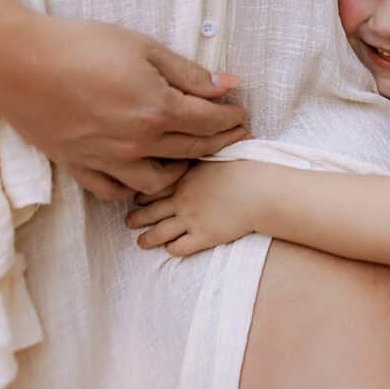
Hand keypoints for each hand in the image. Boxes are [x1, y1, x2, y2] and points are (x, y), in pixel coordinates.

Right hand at [0, 16, 248, 199]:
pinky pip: (115, 190)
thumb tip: (228, 84)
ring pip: (159, 180)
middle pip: (193, 150)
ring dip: (182, 170)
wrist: (14, 62)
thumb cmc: (79, 45)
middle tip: (235, 136)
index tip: (242, 114)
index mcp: (158, 110)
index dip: (232, 118)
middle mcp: (138, 143)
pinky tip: (142, 174)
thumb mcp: (141, 47)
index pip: (210, 121)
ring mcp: (108, 159)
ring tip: (191, 157)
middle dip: (220, 142)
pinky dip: (134, 186)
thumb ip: (187, 72)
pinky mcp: (79, 166)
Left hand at [126, 161, 257, 255]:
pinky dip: (171, 249)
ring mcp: (190, 219)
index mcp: (184, 177)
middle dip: (136, 216)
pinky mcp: (203, 236)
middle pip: (149, 210)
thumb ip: (202, 150)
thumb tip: (201, 139)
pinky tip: (170, 248)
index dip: (141, 193)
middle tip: (129, 221)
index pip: (153, 186)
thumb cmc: (245, 167)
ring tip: (141, 242)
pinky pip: (178, 247)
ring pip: (158, 232)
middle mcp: (181, 198)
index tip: (136, 197)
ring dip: (147, 238)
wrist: (260, 189)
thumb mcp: (218, 151)